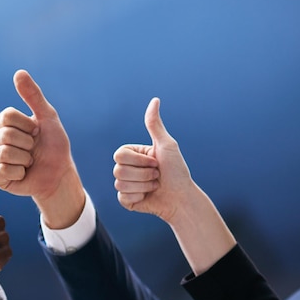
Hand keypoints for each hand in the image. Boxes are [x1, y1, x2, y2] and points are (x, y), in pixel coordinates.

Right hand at [0, 70, 83, 227]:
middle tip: (34, 149)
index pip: (6, 116)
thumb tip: (19, 72)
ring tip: (29, 161)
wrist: (59, 174)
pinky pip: (2, 171)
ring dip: (25, 159)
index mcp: (5, 124)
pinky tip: (23, 173)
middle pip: (5, 134)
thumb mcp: (47, 117)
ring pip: (4, 153)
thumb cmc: (53, 145)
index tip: (36, 131)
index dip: (26, 124)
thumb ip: (33, 96)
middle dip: (28, 143)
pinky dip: (20, 172)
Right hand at [113, 98, 235, 274]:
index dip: (139, 160)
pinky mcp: (125, 200)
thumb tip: (155, 100)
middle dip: (143, 174)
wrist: (181, 198)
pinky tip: (148, 196)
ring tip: (155, 186)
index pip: (119, 155)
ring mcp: (125, 185)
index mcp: (132, 155)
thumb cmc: (177, 171)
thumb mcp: (166, 145)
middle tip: (157, 175)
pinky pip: (123, 197)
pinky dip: (139, 197)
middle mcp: (126, 168)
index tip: (155, 161)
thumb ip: (154, 124)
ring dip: (144, 186)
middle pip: (118, 170)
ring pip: (120, 184)